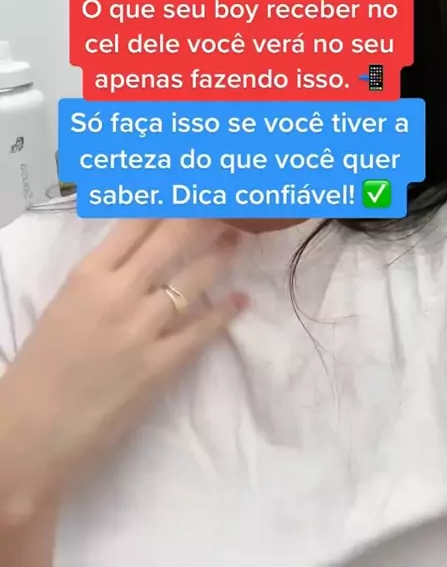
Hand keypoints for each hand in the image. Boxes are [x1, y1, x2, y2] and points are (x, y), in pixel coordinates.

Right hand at [0, 219, 245, 520]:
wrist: (31, 433)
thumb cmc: (40, 368)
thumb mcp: (65, 305)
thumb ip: (101, 277)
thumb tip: (137, 254)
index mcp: (87, 275)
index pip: (136, 222)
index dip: (168, 200)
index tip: (189, 189)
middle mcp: (117, 293)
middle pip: (172, 239)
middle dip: (203, 216)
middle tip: (227, 203)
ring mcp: (141, 329)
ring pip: (194, 279)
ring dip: (220, 256)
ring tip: (238, 241)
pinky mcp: (160, 367)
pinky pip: (201, 331)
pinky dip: (225, 314)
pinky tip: (240, 301)